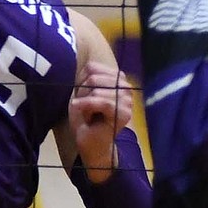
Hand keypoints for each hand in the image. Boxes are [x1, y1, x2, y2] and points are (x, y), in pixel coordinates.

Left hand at [67, 62, 134, 180]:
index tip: (80, 96)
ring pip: (96, 89)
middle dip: (81, 92)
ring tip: (88, 114)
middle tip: (83, 107)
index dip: (79, 81)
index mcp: (117, 78)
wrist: (90, 143)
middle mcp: (125, 86)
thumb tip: (87, 64)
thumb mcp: (82, 92)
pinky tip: (86, 116)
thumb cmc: (85, 118)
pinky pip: (102, 101)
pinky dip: (88, 107)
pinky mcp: (124, 113)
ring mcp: (127, 100)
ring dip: (85, 102)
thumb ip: (87, 76)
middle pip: (93, 77)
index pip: (92, 67)